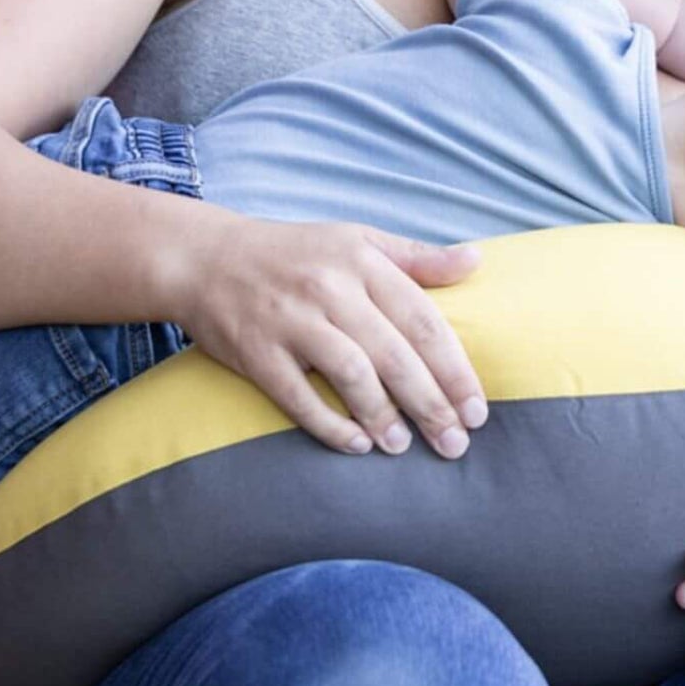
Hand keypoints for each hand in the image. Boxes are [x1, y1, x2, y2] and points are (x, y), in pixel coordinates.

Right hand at [173, 216, 487, 461]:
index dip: (454, 369)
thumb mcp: (357, 240)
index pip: (422, 320)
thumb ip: (416, 258)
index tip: (477, 407)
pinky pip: (298, 396)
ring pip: (350, 375)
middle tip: (455, 442)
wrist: (207, 258)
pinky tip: (357, 444)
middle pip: (394, 354)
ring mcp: (291, 321)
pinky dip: (330, 425)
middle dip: (431, 404)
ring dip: (384, 417)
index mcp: (361, 261)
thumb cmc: (295, 253)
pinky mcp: (256, 352)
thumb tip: (475, 261)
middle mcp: (329, 289)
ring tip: (403, 445)